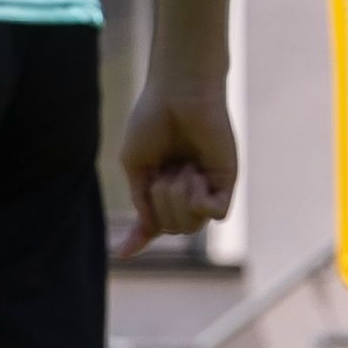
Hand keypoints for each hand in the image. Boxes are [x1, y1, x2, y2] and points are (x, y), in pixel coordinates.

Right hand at [115, 77, 236, 255]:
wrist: (178, 94)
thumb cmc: (152, 121)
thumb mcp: (135, 164)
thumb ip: (142, 199)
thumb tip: (151, 229)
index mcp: (159, 183)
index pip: (152, 220)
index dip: (136, 237)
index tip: (121, 252)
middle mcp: (185, 189)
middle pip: (171, 228)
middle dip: (159, 206)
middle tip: (162, 175)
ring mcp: (207, 187)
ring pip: (190, 226)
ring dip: (175, 200)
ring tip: (180, 169)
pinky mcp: (226, 182)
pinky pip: (213, 214)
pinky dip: (197, 200)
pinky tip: (193, 175)